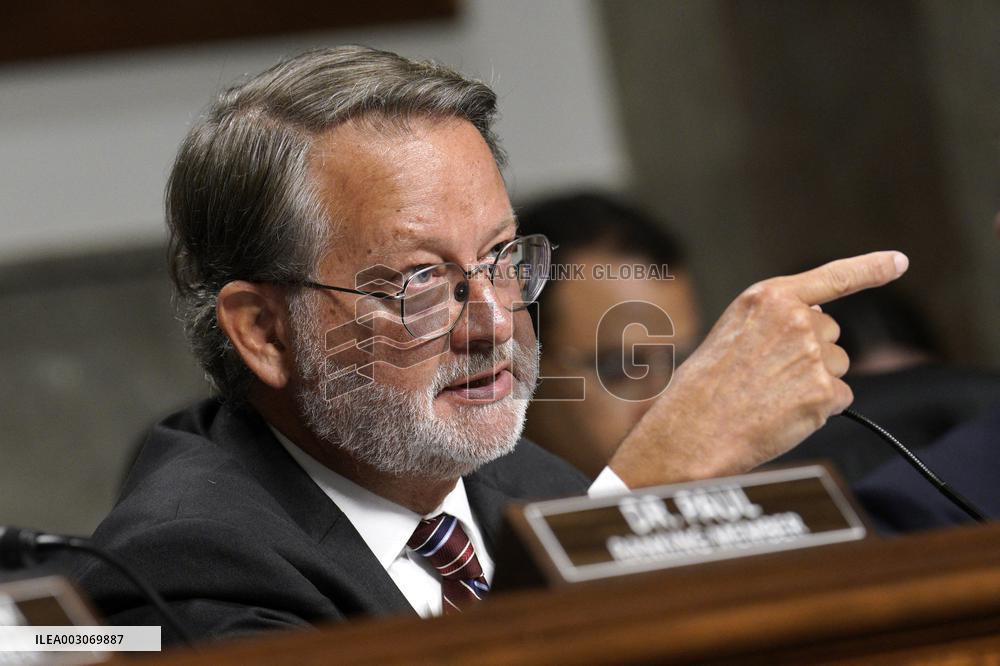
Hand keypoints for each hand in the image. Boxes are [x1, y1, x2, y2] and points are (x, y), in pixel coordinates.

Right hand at [609, 251, 908, 486]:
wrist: (693, 429)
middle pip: (831, 335)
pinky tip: (784, 414)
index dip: (871, 268)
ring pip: (837, 368)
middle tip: (768, 376)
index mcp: (769, 297)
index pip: (833, 277)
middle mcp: (795, 319)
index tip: (898, 262)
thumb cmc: (705, 386)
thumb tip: (819, 323)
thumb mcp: (733, 331)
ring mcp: (812, 355)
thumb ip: (775, 319)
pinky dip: (819, 410)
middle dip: (811, 354)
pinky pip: (840, 398)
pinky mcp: (823, 392)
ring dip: (815, 384)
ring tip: (771, 397)